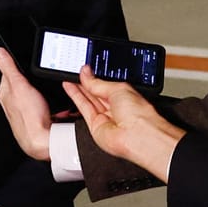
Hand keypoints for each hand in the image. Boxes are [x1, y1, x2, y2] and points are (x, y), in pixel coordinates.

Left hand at [0, 47, 51, 160]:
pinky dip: (51, 101)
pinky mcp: (37, 116)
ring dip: (43, 90)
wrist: (43, 141)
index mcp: (5, 93)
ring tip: (48, 92)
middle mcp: (12, 102)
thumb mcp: (19, 87)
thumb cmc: (30, 119)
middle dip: (34, 78)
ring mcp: (25, 109)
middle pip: (23, 81)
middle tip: (42, 78)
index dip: (20, 64)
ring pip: (35, 92)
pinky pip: (45, 103)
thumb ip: (9, 68)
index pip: (9, 71)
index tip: (29, 61)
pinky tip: (54, 104)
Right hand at [60, 70, 182, 180]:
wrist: (138, 136)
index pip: (106, 85)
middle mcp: (116, 108)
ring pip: (88, 101)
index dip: (95, 78)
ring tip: (69, 77)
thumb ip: (98, 83)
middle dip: (85, 82)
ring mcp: (106, 118)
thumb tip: (86, 74)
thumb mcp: (117, 89)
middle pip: (96, 93)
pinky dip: (76, 97)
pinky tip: (71, 87)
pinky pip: (84, 109)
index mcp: (126, 97)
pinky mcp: (96, 126)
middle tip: (74, 72)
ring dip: (78, 89)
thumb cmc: (139, 115)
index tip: (84, 70)